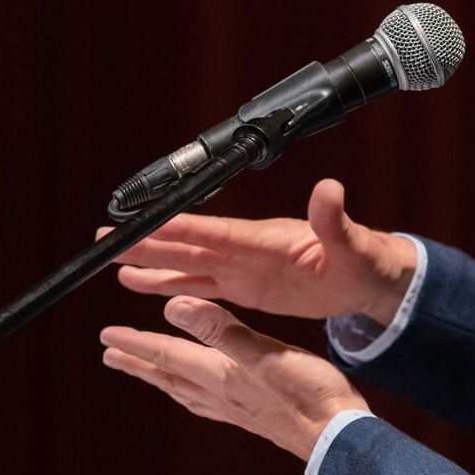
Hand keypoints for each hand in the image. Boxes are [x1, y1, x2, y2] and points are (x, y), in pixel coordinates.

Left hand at [100, 296, 369, 458]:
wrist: (340, 439)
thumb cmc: (310, 395)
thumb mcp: (265, 353)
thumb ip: (221, 330)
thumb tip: (175, 308)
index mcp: (220, 375)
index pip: (167, 355)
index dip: (136, 343)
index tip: (107, 336)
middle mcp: (222, 395)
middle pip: (169, 377)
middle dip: (139, 364)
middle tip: (111, 356)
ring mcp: (237, 410)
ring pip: (186, 392)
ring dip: (162, 379)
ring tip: (147, 373)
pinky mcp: (255, 417)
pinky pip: (209, 403)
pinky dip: (193, 393)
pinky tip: (202, 394)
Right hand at [105, 178, 415, 323]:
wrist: (370, 279)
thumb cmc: (364, 260)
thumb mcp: (353, 244)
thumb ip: (334, 219)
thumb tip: (329, 187)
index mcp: (267, 239)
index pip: (214, 232)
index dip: (178, 228)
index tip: (143, 224)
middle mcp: (247, 249)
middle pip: (188, 245)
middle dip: (147, 243)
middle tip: (104, 240)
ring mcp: (242, 267)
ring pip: (187, 265)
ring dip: (150, 264)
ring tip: (112, 264)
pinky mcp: (244, 287)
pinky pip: (200, 286)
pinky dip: (170, 286)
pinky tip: (141, 285)